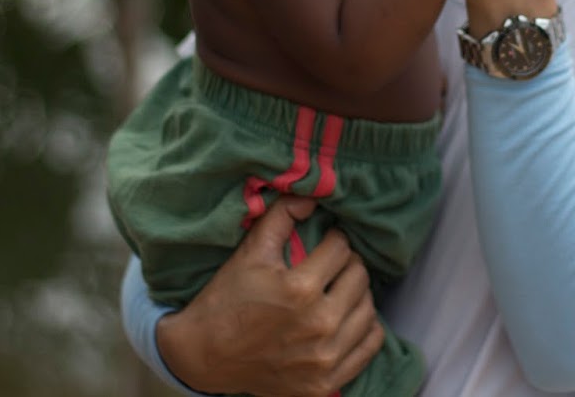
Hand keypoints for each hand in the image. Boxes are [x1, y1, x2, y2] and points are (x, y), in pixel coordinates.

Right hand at [155, 196, 381, 396]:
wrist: (205, 355)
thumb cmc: (228, 298)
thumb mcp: (251, 251)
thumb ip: (282, 216)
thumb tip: (313, 196)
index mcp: (300, 289)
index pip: (341, 249)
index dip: (333, 240)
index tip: (326, 243)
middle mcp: (318, 325)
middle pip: (359, 277)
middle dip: (347, 264)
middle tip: (333, 264)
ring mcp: (324, 359)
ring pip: (368, 310)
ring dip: (357, 294)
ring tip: (340, 288)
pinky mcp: (325, 383)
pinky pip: (369, 346)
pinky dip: (365, 328)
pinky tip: (348, 317)